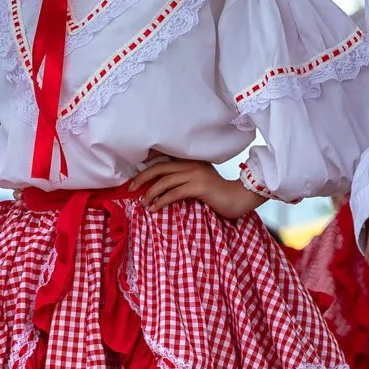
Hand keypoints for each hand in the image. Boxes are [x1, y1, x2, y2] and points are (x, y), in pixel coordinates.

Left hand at [128, 157, 262, 217]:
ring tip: (143, 203)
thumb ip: (183, 180)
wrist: (239, 197)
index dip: (146, 167)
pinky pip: (174, 193)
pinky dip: (161, 201)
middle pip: (159, 168)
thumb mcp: (198, 182)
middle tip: (130, 189)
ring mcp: (195, 174)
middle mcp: (191, 165)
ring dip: (150, 193)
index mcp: (190, 161)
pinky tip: (154, 208)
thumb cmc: (217, 194)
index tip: (133, 177)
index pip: (163, 160)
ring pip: (164, 181)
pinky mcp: (199, 187)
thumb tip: (159, 189)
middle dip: (141, 178)